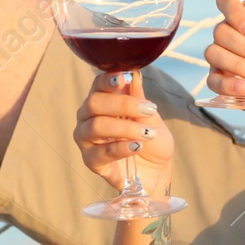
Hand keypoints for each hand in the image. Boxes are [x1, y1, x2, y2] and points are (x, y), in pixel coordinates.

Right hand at [74, 70, 174, 191]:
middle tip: (149, 109)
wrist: (157, 171)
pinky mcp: (92, 162)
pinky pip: (100, 153)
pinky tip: (136, 146)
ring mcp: (87, 141)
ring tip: (147, 133)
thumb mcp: (151, 116)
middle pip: (94, 103)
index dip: (108, 80)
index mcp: (102, 103)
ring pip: (96, 127)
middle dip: (123, 104)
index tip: (123, 78)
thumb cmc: (151, 140)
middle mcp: (88, 118)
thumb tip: (134, 73)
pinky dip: (120, 148)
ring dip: (125, 128)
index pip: (98, 86)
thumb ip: (139, 98)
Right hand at [203, 0, 244, 109]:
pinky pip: (212, 81)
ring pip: (213, 54)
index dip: (233, 11)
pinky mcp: (221, 82)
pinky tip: (242, 88)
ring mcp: (222, 59)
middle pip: (220, 32)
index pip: (226, 2)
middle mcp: (229, 36)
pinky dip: (226, 84)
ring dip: (238, 64)